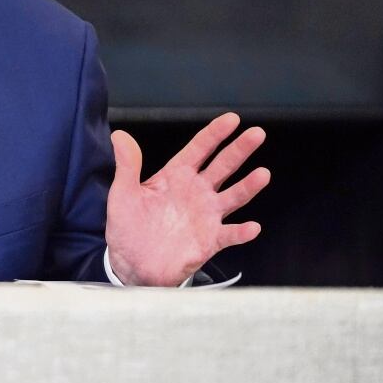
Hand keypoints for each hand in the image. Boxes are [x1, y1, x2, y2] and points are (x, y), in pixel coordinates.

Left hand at [105, 112, 269, 286]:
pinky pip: (229, 234)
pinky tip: (251, 227)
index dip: (215, 134)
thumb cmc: (128, 226)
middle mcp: (196, 192)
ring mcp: (206, 215)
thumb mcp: (123, 193)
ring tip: (262, 174)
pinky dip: (241, 232)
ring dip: (248, 186)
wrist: (131, 263)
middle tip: (257, 134)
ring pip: (233, 197)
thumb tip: (120, 136)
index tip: (232, 119)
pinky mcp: (209, 240)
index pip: (199, 149)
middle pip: (222, 166)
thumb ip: (127, 165)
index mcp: (176, 176)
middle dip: (239, 150)